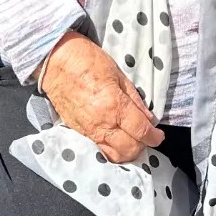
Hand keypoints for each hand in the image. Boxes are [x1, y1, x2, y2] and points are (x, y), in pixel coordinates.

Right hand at [39, 31, 163, 162]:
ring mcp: (88, 130)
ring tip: (131, 141)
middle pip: (129, 149)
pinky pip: (98, 149)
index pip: (141, 130)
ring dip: (127, 152)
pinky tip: (115, 140)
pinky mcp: (77, 132)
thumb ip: (133, 97)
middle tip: (146, 137)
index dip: (154, 136)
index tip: (159, 136)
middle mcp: (102, 122)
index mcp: (114, 105)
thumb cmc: (86, 60)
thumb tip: (147, 117)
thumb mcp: (117, 72)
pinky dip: (110, 150)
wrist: (56, 60)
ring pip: (113, 155)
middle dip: (142, 146)